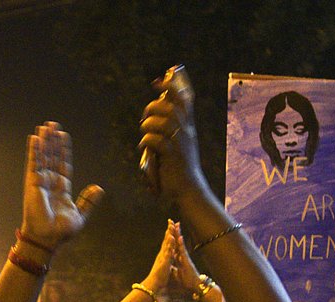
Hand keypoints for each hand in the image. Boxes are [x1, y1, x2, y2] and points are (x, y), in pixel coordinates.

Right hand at [19, 122, 102, 250]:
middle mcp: (50, 183)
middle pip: (52, 157)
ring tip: (46, 126)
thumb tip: (99, 188)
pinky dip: (35, 150)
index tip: (63, 136)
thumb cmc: (61, 231)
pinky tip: (36, 137)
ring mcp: (40, 182)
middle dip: (53, 141)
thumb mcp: (80, 214)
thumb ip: (88, 200)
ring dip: (44, 141)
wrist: (47, 238)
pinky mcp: (32, 183)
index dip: (63, 151)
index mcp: (61, 190)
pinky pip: (34, 163)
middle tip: (53, 125)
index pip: (63, 165)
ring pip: (43, 156)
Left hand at [138, 68, 207, 203]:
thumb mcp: (178, 143)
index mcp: (188, 126)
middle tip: (145, 116)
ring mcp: (181, 143)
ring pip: (163, 120)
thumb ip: (169, 128)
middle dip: (154, 106)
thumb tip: (152, 113)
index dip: (173, 85)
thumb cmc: (180, 167)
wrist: (189, 189)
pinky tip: (145, 147)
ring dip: (148, 123)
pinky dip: (146, 141)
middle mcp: (187, 132)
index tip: (160, 79)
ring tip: (145, 131)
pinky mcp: (173, 156)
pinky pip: (156, 141)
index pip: (185, 98)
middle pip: (172, 106)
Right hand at [139, 219, 178, 296]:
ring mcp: (163, 257)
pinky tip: (172, 238)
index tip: (171, 227)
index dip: (169, 234)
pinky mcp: (165, 261)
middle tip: (171, 221)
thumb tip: (166, 260)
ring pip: (166, 244)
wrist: (154, 284)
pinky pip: (168, 251)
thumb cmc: (159, 278)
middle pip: (166, 240)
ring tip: (171, 226)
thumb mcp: (164, 268)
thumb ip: (165, 262)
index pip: (166, 243)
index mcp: (163, 256)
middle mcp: (162, 254)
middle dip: (169, 230)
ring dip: (169, 234)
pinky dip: (170, 244)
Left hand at [167, 221, 204, 297]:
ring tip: (176, 225)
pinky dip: (181, 244)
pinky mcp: (186, 261)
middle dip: (174, 231)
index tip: (168, 228)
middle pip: (177, 241)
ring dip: (178, 234)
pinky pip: (182, 251)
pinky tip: (179, 237)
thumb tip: (168, 265)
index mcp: (178, 257)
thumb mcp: (175, 272)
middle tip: (171, 221)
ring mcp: (184, 257)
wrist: (194, 286)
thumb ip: (172, 266)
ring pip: (180, 243)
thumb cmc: (186, 280)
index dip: (170, 237)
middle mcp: (181, 255)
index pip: (173, 245)